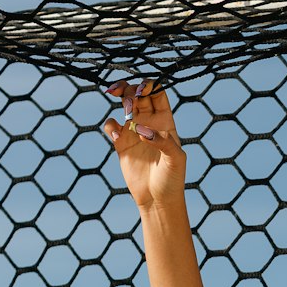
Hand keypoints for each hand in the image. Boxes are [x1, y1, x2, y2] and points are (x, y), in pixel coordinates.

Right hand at [102, 77, 186, 209]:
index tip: (141, 91)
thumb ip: (164, 142)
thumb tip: (143, 131)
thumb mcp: (176, 160)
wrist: (158, 200)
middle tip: (128, 99)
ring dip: (121, 99)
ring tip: (126, 115)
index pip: (157, 93)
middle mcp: (149, 122)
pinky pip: (111, 126)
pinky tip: (117, 138)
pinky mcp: (121, 143)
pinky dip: (110, 126)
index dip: (149, 86)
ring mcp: (134, 131)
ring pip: (124, 103)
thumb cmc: (172, 180)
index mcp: (165, 121)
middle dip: (131, 89)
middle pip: (138, 93)